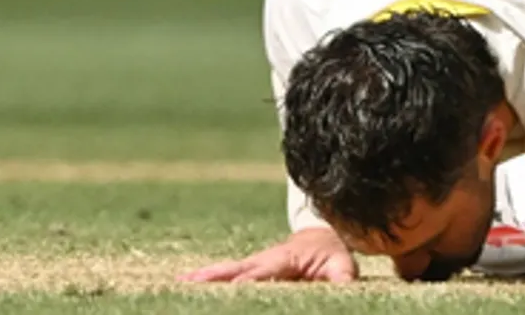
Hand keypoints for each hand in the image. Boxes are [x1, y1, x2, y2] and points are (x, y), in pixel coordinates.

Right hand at [179, 227, 357, 282]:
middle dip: (218, 277)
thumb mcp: (342, 265)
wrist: (322, 236)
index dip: (251, 278)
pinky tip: (183, 284)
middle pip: (238, 268)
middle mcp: (265, 258)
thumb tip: (343, 287)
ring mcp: (254, 262)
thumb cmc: (332, 254)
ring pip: (227, 270)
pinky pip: (224, 274)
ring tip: (181, 284)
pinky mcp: (247, 269)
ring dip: (205, 277)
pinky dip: (205, 279)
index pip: (266, 270)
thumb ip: (341, 278)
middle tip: (193, 284)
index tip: (237, 285)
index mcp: (287, 257)